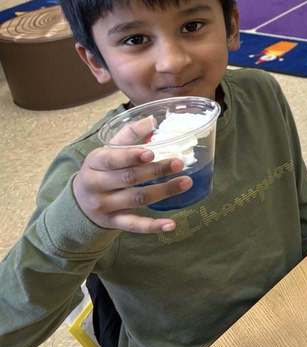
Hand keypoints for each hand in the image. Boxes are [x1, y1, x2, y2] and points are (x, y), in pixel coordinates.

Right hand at [72, 117, 191, 233]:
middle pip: (129, 178)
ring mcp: (104, 206)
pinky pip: (134, 225)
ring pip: (136, 199)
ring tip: (186, 182)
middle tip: (179, 163)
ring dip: (163, 191)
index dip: (132, 156)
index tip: (152, 152)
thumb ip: (129, 134)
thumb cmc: (102, 170)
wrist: (79, 202)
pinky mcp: (113, 222)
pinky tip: (171, 224)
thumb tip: (152, 119)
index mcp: (95, 162)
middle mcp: (97, 185)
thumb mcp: (108, 150)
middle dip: (155, 170)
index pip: (112, 159)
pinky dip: (153, 226)